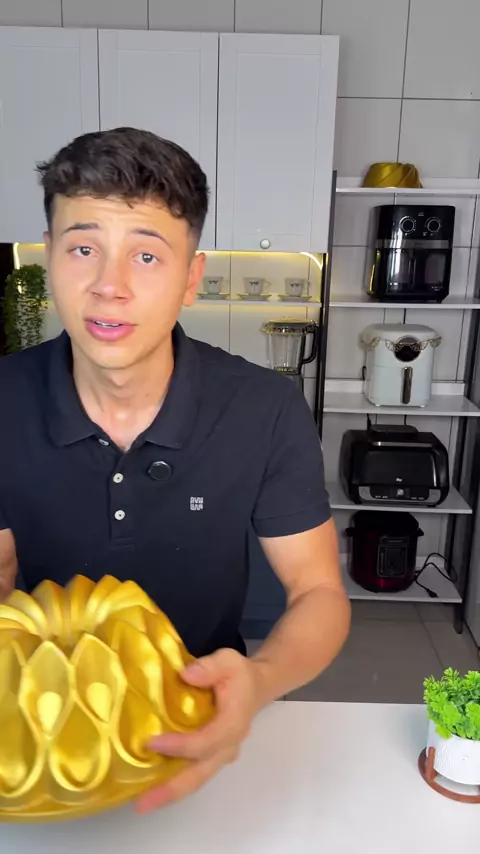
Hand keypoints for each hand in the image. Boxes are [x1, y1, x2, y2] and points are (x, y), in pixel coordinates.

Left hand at [136, 648, 261, 813]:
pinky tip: (149, 786)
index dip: (180, 746)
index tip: (151, 742)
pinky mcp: (210, 757)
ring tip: (141, 803)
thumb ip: (210, 667)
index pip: (206, 742)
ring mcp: (219, 756)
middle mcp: (227, 746)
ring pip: (195, 780)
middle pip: (199, 775)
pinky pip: (192, 773)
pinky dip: (172, 782)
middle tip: (142, 804)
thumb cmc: (239, 675)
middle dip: (170, 790)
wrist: (255, 688)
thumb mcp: (229, 660)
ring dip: (169, 792)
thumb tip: (186, 675)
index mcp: (233, 723)